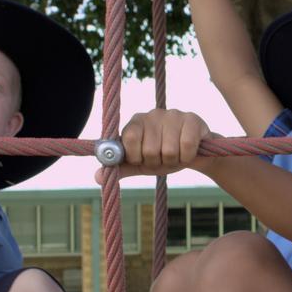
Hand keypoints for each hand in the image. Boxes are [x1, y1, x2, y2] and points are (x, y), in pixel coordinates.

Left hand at [96, 109, 214, 181]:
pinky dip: (187, 157)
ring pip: (168, 151)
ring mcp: (173, 115)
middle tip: (163, 158)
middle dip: (157, 162)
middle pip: (149, 150)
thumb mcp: (141, 164)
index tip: (143, 159)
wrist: (194, 154)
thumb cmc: (163, 157)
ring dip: (173, 161)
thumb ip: (121, 168)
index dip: (137, 157)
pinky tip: (188, 152)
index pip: (129, 140)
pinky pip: (186, 147)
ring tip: (176, 155)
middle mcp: (153, 114)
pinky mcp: (192, 120)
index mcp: (136, 122)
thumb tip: (97, 177)